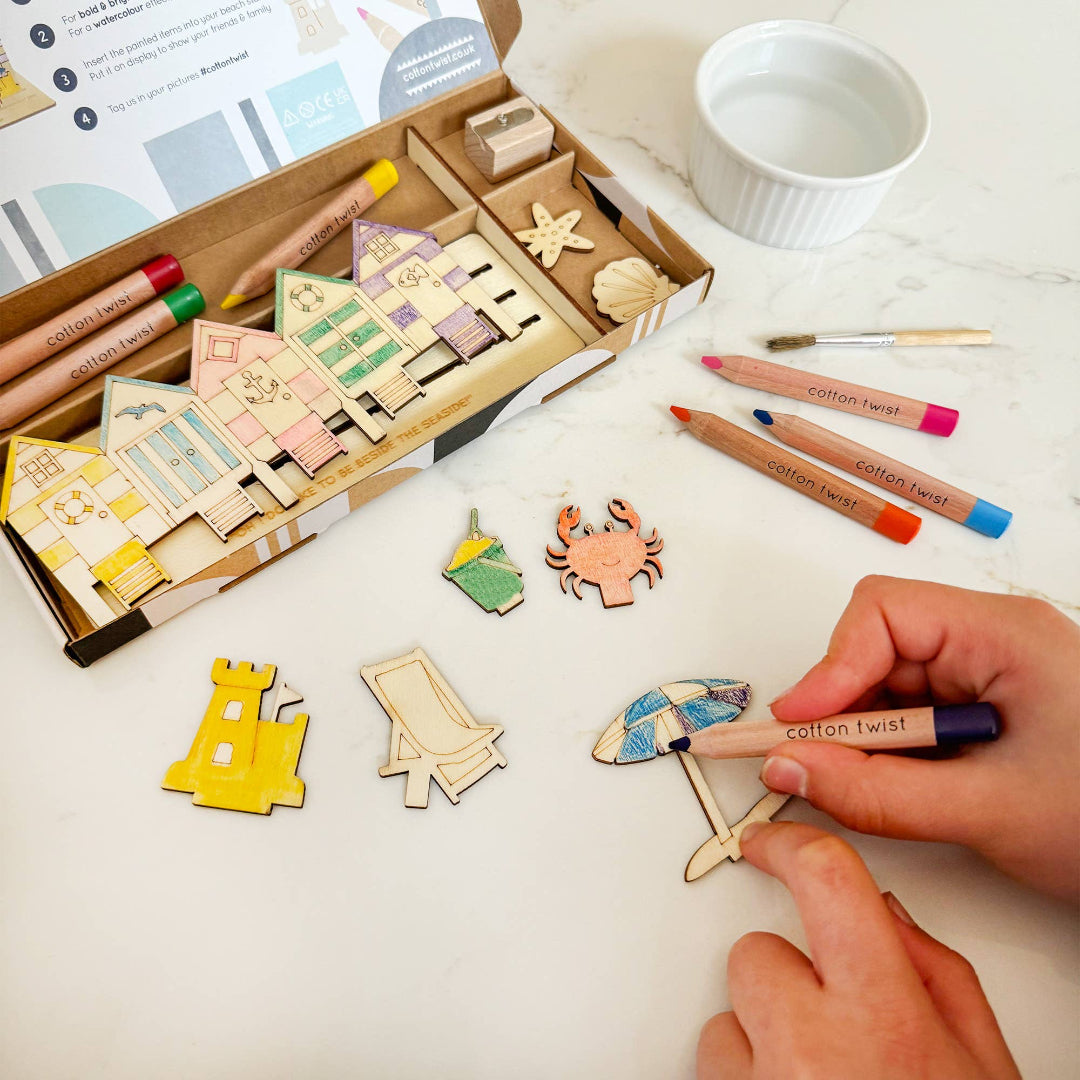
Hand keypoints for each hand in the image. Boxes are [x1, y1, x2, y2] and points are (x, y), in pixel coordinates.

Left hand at [697, 821, 1019, 1079]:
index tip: (769, 842)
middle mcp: (813, 1047)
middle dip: (787, 982)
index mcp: (889, 1018)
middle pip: (755, 956)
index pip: (825, 881)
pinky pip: (710, 1072)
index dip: (791, 846)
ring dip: (760, 1043)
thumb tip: (883, 911)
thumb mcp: (984, 1068)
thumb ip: (939, 974)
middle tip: (832, 1034)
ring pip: (724, 1020)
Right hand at [762, 576, 1079, 899]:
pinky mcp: (987, 710)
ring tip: (868, 790)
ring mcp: (990, 675)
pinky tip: (899, 790)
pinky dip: (891, 755)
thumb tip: (786, 771)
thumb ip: (875, 793)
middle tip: (817, 769)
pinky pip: (912, 717)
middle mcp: (992, 641)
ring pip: (889, 687)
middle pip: (878, 648)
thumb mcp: (989, 811)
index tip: (798, 727)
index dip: (831, 667)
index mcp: (1004, 633)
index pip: (884, 612)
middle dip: (843, 710)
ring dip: (865, 738)